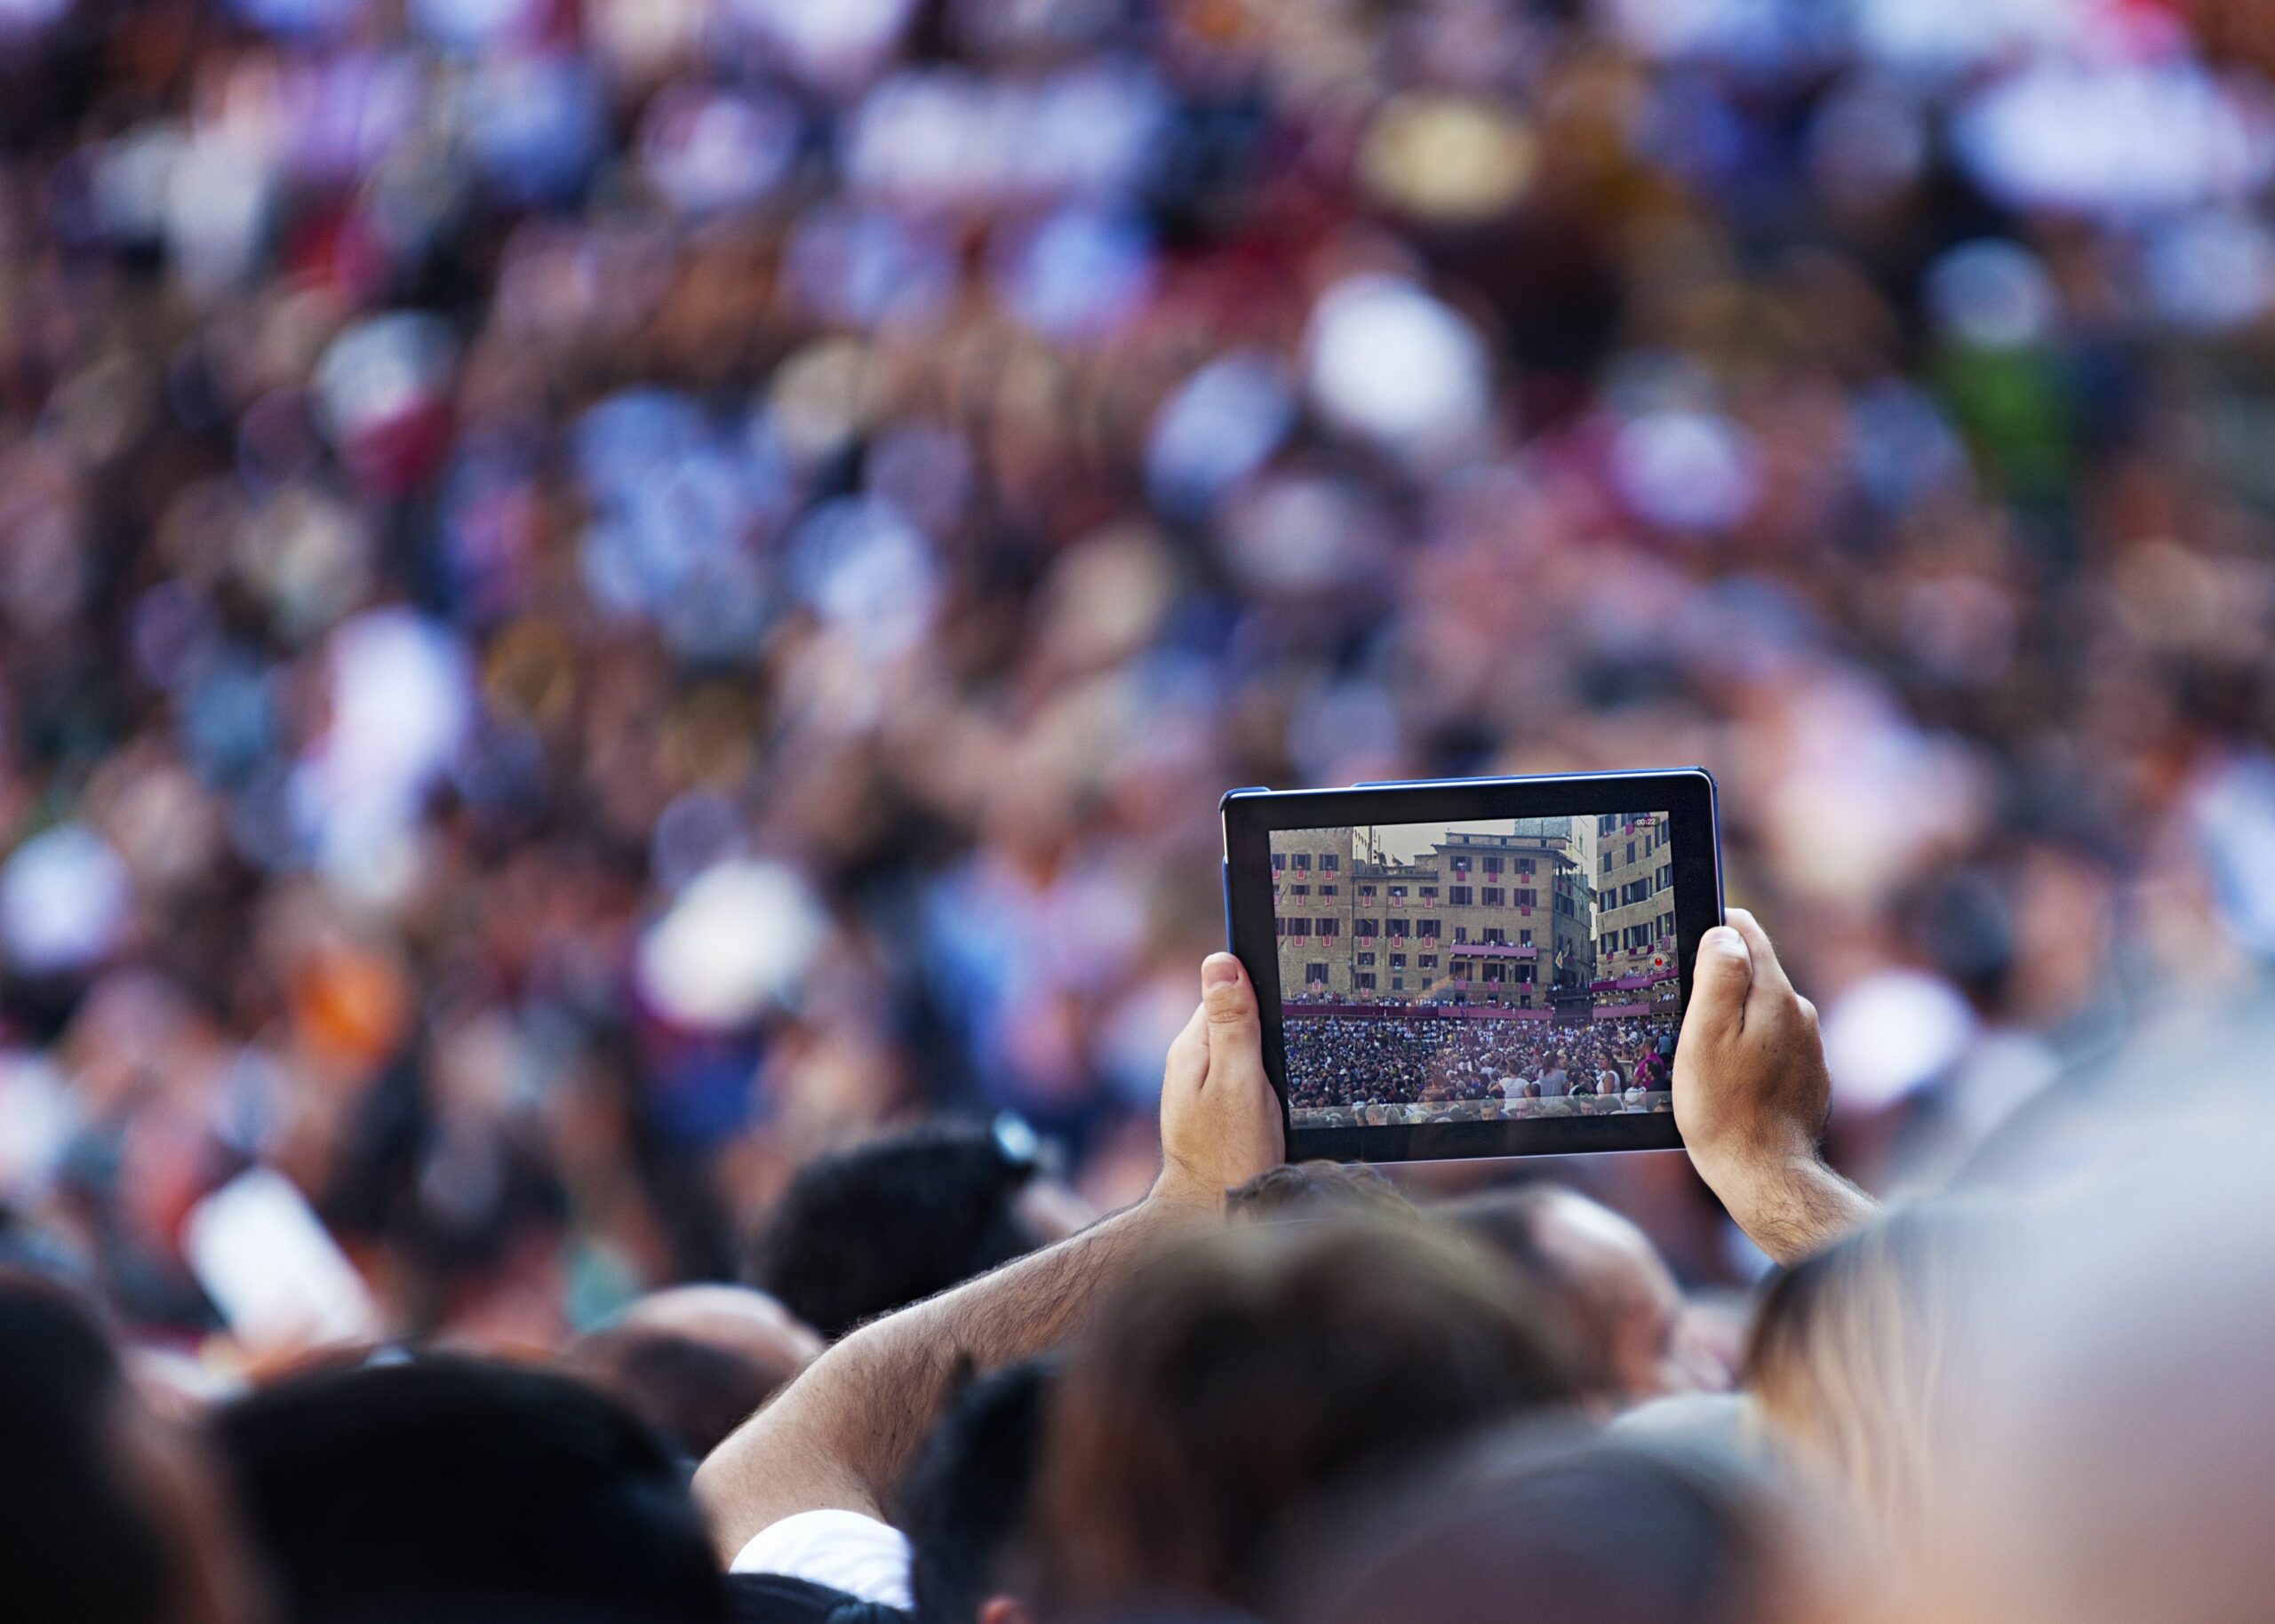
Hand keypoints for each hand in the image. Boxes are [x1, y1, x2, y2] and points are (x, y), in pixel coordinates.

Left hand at [1152, 953, 1285, 1211]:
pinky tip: (1279, 1100)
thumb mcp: (1238, 1081)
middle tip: (1290, 1057)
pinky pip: (1244, 1078)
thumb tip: (1221, 961)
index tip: (1289, 1011)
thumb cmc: (1229, 1153)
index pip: (1227, 993)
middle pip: (1238, 1021)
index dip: (1261, 994)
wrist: (1214, 1215)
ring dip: (1268, 1058)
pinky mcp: (1218, 1110)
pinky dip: (1265, 1082)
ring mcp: (1202, 1088)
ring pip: (1244, 1051)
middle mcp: (1192, 1063)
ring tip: (1286, 1083)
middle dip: (1267, 1028)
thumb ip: (1232, 1023)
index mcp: (1192, 1047)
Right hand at [1674, 909, 1827, 1174]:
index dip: (1711, 931)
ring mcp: (1808, 1046)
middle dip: (1721, 980)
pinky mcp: (1807, 1076)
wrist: (1765, 1174)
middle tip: (1683, 1010)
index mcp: (1775, 995)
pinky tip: (1731, 1079)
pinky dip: (1751, 1051)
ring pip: (1763, 1011)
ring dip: (1736, 1019)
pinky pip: (1773, 1045)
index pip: (1746, 932)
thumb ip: (1718, 975)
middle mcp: (1800, 1013)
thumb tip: (1724, 932)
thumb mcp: (1705, 1035)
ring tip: (1704, 1052)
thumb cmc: (1724, 1109)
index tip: (1683, 951)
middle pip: (1754, 971)